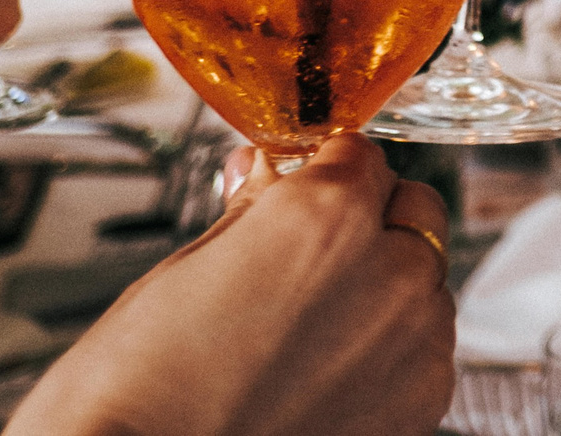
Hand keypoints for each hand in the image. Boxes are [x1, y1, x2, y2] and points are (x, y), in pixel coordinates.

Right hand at [7, 134, 455, 435]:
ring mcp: (415, 344)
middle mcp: (390, 273)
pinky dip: (389, 348)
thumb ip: (253, 212)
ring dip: (383, 284)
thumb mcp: (183, 270)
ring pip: (424, 280)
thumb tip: (270, 176)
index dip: (323, 170)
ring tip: (304, 324)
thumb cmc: (135, 395)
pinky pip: (424, 348)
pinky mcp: (421, 405)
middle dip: (367, 219)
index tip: (301, 186)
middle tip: (303, 253)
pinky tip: (323, 369)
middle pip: (410, 210)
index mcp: (329, 218)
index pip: (359, 155)